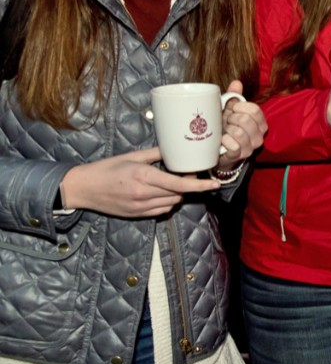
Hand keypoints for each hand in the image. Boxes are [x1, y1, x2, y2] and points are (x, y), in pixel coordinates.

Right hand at [60, 147, 220, 217]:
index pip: (179, 184)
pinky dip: (168, 202)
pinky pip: (162, 211)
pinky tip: (163, 193)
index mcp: (143, 176)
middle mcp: (144, 194)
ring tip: (175, 182)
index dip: (200, 185)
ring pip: (172, 203)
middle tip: (191, 174)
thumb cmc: (106, 169)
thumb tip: (175, 148)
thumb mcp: (131, 156)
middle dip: (190, 186)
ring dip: (179, 194)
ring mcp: (140, 207)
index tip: (215, 183)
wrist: (82, 189)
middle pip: (179, 194)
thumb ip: (156, 154)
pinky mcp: (137, 215)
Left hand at [217, 79, 266, 169]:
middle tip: (227, 122)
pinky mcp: (240, 156)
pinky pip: (233, 146)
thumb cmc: (226, 128)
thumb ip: (234, 96)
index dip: (239, 107)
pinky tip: (223, 141)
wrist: (220, 150)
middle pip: (245, 120)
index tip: (232, 109)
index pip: (254, 110)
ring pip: (238, 132)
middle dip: (231, 119)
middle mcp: (259, 135)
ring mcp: (251, 147)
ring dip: (227, 130)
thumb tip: (236, 82)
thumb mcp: (230, 111)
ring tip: (225, 132)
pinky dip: (225, 141)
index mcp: (260, 122)